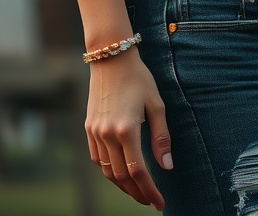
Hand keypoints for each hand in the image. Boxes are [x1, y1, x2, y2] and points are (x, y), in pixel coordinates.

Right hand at [85, 49, 171, 209]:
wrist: (111, 58)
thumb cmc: (138, 78)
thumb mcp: (156, 104)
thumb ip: (161, 137)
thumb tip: (167, 166)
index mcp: (127, 129)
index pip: (138, 172)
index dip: (149, 191)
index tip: (159, 203)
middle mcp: (107, 134)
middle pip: (121, 177)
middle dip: (137, 193)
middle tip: (150, 201)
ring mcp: (95, 132)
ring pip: (107, 171)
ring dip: (122, 185)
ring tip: (137, 191)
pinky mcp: (88, 127)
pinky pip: (97, 159)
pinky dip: (109, 170)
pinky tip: (120, 171)